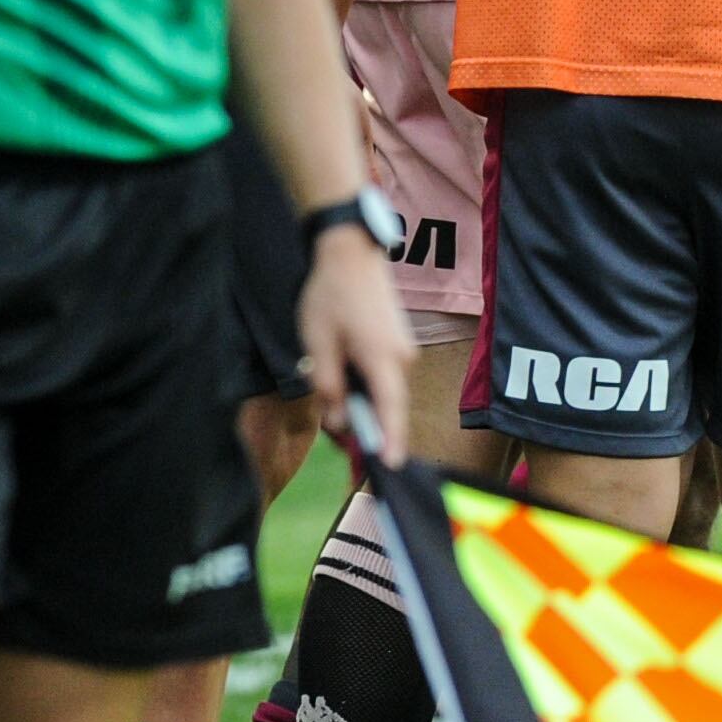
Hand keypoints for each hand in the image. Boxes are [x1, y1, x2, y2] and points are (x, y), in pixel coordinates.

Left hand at [302, 227, 414, 462]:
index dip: (389, 442)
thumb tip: (338, 419)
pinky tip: (339, 367)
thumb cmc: (331, 297)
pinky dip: (363, 383)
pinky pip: (382, 375)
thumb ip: (328, 387)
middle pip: (385, 405)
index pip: (390, 412)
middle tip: (329, 427)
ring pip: (381, 390)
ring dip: (356, 398)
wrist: (352, 253)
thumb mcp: (318, 346)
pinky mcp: (397, 342)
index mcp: (383, 360)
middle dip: (359, 421)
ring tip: (326, 376)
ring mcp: (403, 350)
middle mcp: (402, 359)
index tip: (390, 468)